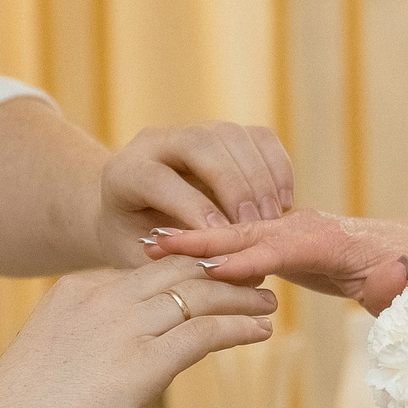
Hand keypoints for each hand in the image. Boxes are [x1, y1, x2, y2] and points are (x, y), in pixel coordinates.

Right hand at [0, 258, 275, 407]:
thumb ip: (95, 340)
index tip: (216, 274)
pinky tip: (259, 331)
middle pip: (180, 268)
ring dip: (241, 295)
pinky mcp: (142, 364)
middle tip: (255, 275)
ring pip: (199, 293)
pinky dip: (238, 327)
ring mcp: (124, 327)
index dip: (190, 268)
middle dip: (223, 269)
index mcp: (79, 288)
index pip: (148, 267)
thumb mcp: (58, 353)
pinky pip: (204, 332)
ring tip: (267, 300)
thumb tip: (135, 356)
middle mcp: (104, 297)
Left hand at [94, 123, 294, 263]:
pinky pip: (257, 137)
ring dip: (259, 177)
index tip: (222, 239)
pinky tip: (283, 203)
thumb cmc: (140, 250)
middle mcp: (155, 143)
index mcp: (125, 175)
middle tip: (256, 226)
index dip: (192, 209)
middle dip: (233, 185)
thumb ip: (178, 264)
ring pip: (232, 135)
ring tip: (274, 219)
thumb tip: (228, 275)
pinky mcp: (223, 134)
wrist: (135, 216)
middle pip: (200, 144)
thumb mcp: (144, 262)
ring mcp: (192, 132)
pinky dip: (276, 166)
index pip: (159, 180)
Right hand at [146, 210, 407, 315]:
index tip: (210, 269)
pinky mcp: (286, 242)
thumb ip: (396, 284)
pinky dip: (211, 248)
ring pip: (239, 235)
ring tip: (150, 245)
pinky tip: (180, 258)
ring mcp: (294, 232)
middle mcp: (309, 229)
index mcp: (333, 242)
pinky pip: (243, 245)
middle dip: (203, 239)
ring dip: (198, 240)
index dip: (247, 260)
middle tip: (154, 244)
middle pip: (249, 234)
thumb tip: (392, 272)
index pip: (283, 249)